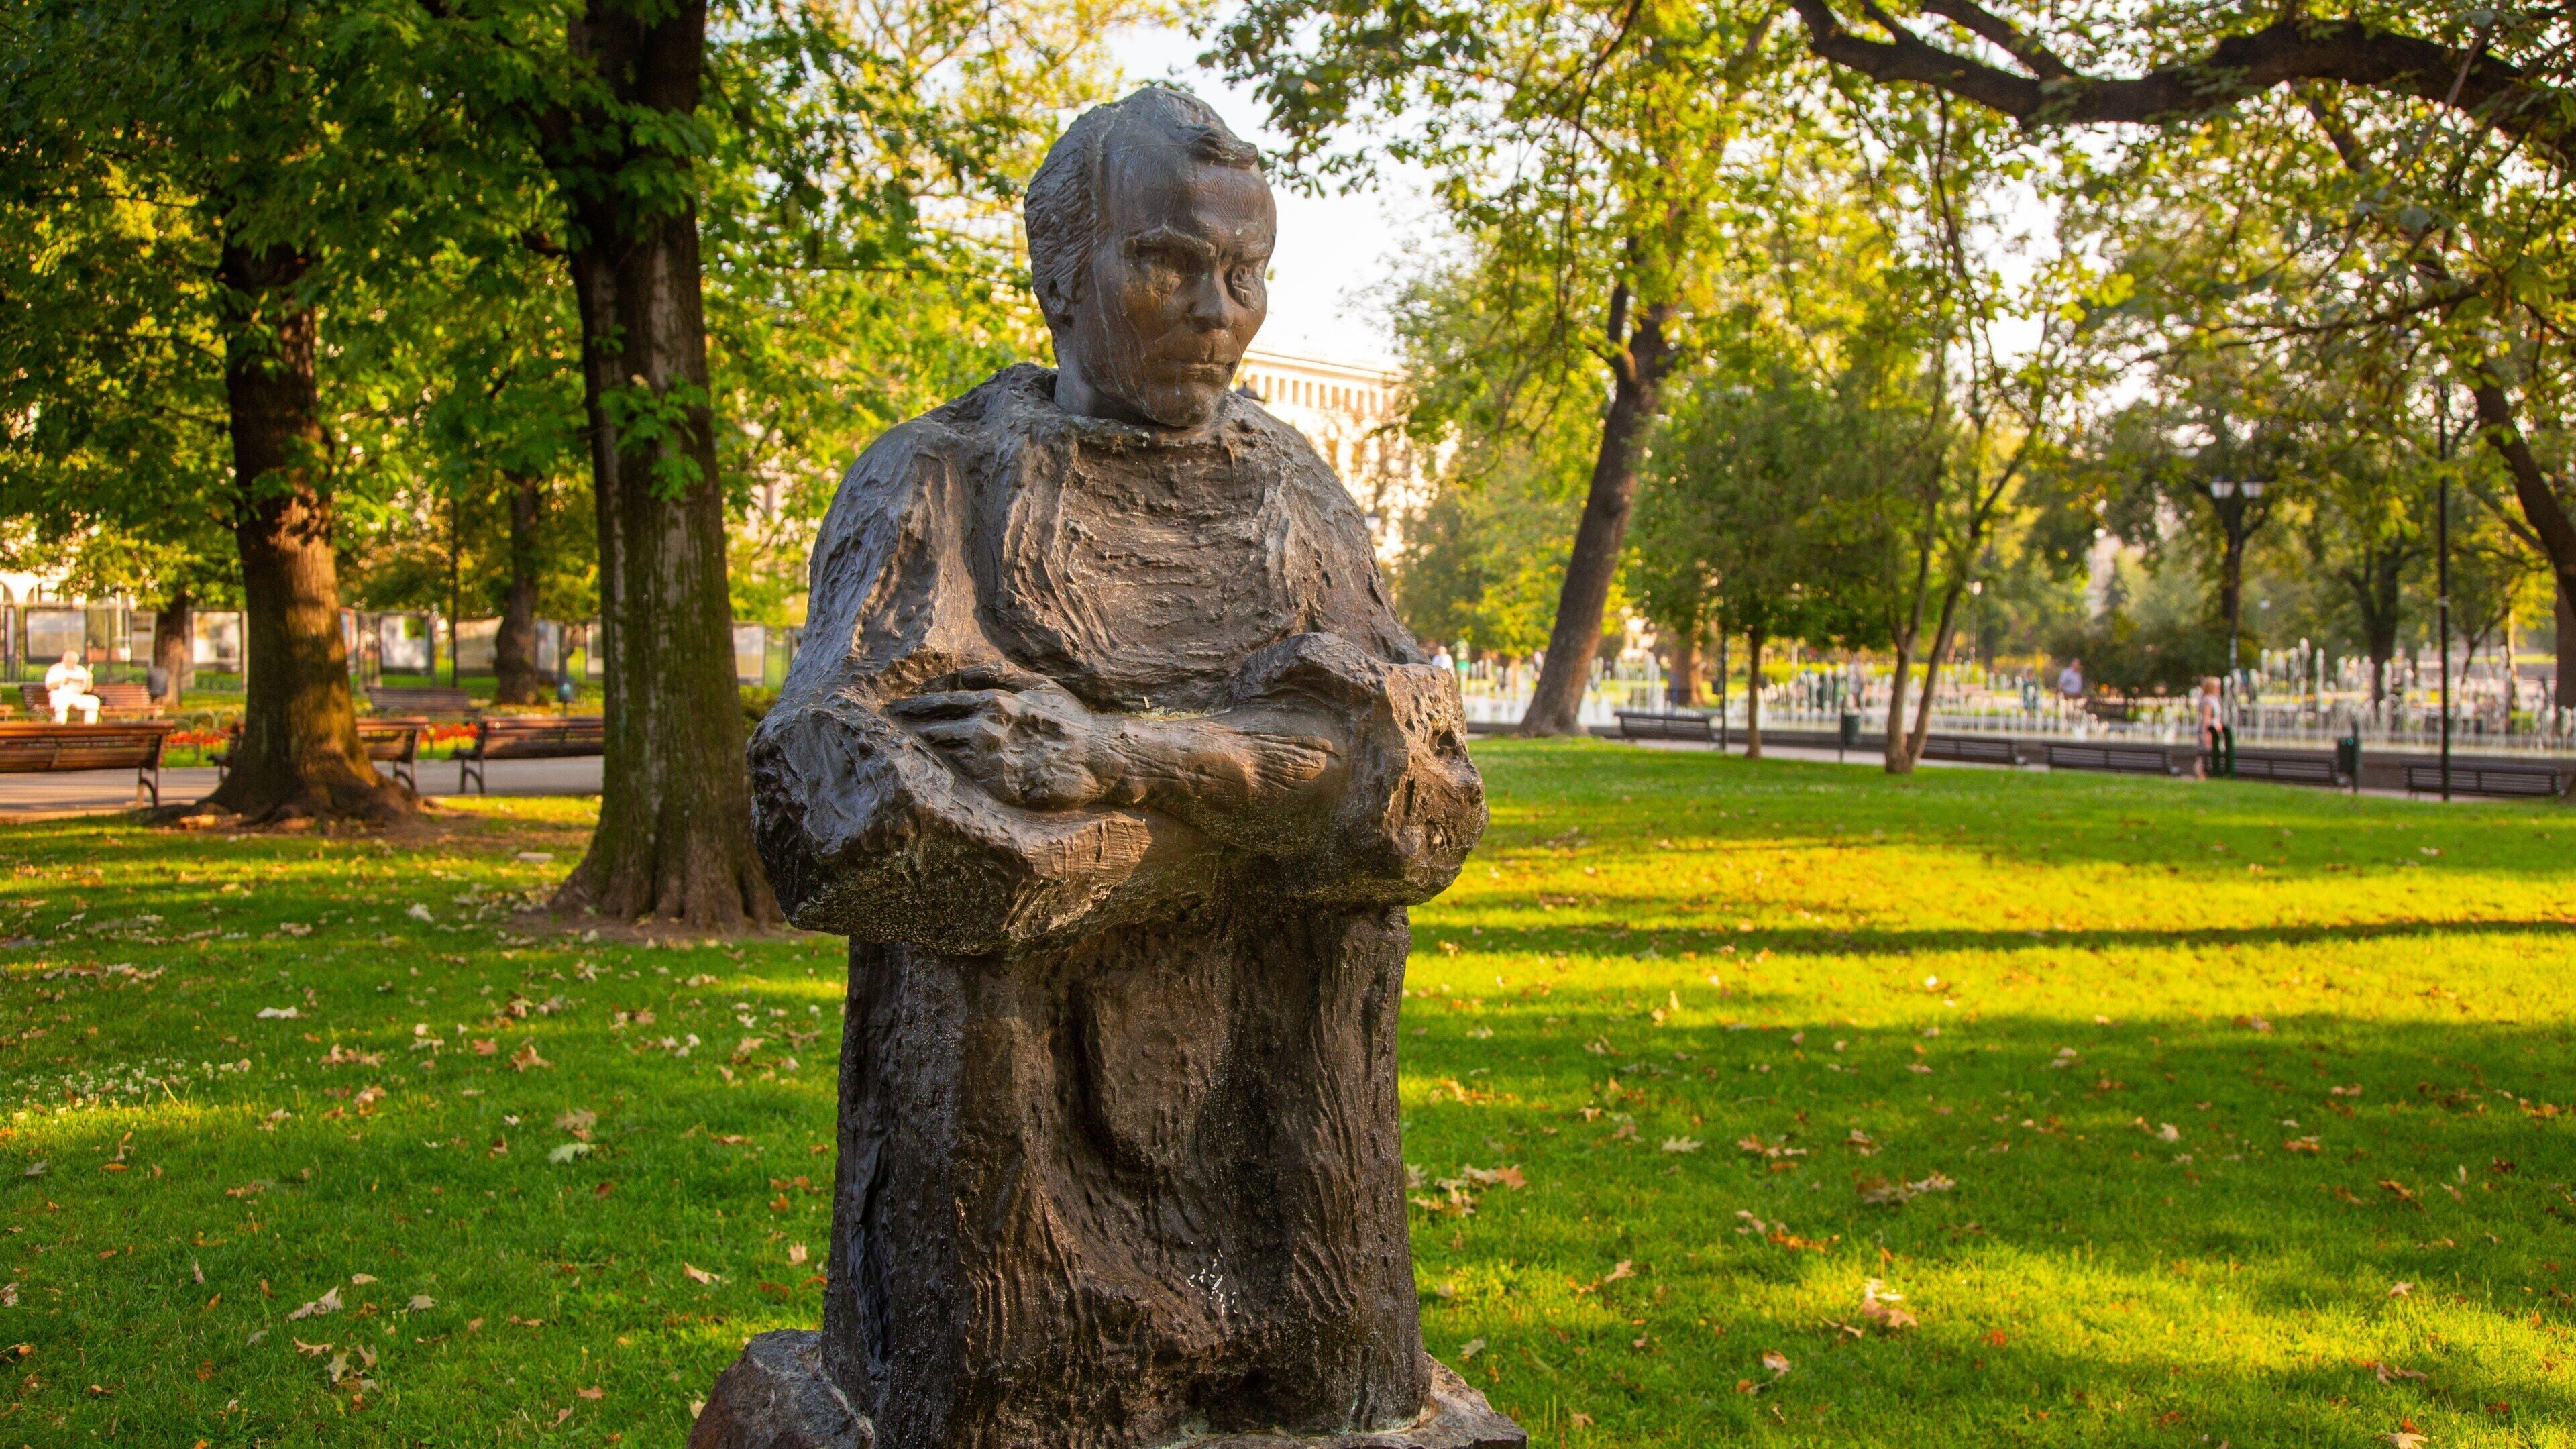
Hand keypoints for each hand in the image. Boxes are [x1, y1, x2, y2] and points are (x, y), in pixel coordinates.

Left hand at [888, 671, 1127, 811]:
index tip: (891, 712)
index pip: (939, 702)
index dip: (912, 707)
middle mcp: (985, 726)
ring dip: (913, 755)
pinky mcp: (996, 785)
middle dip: (903, 731)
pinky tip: (920, 779)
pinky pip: (958, 781)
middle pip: (931, 728)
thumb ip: (1000, 674)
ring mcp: (989, 757)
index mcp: (993, 699)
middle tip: (876, 735)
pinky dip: (937, 777)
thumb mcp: (1038, 684)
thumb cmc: (1071, 719)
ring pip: (939, 754)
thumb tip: (964, 672)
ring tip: (890, 758)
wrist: (1098, 756)